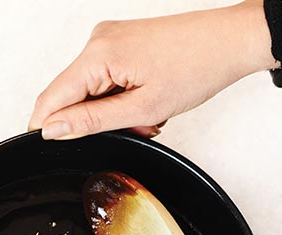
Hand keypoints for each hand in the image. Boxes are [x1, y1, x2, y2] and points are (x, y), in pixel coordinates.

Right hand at [28, 1, 278, 139]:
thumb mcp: (142, 109)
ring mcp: (108, 38)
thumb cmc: (198, 67)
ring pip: (88, 89)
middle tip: (131, 129)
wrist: (232, 41)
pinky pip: (103, 77)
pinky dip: (120, 95)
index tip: (60, 148)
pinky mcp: (119, 40)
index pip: (51, 99)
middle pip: (69, 95)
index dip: (49, 129)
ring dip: (111, 110)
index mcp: (98, 55)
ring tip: (146, 114)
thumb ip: (90, 122)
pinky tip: (145, 98)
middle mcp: (97, 41)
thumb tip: (52, 130)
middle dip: (92, 121)